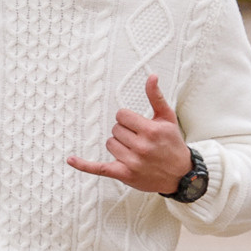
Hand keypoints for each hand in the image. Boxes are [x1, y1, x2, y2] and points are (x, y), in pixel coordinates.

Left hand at [68, 72, 190, 196]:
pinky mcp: (124, 174)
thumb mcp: (167, 118)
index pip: (121, 116)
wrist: (180, 174)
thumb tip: (151, 76)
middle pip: (115, 129)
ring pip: (110, 144)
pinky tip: (71, 159)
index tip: (137, 125)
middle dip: (125, 132)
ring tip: (135, 150)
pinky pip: (99, 168)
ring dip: (119, 145)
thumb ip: (155, 97)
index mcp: (150, 130)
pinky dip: (84, 165)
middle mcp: (141, 147)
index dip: (128, 119)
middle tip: (140, 139)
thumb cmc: (172, 143)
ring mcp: (132, 162)